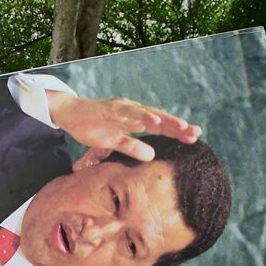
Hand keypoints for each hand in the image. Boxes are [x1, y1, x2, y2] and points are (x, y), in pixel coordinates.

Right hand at [44, 90, 201, 170]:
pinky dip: (142, 116)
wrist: (69, 114)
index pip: (160, 126)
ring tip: (183, 127)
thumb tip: (152, 156)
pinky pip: (129, 113)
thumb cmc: (91, 127)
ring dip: (166, 120)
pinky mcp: (111, 109)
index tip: (194, 138)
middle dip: (178, 126)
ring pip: (149, 114)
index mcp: (135, 120)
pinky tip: (154, 120)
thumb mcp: (113, 144)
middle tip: (196, 133)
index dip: (176, 132)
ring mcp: (123, 109)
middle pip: (160, 119)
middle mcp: (133, 112)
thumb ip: (131, 148)